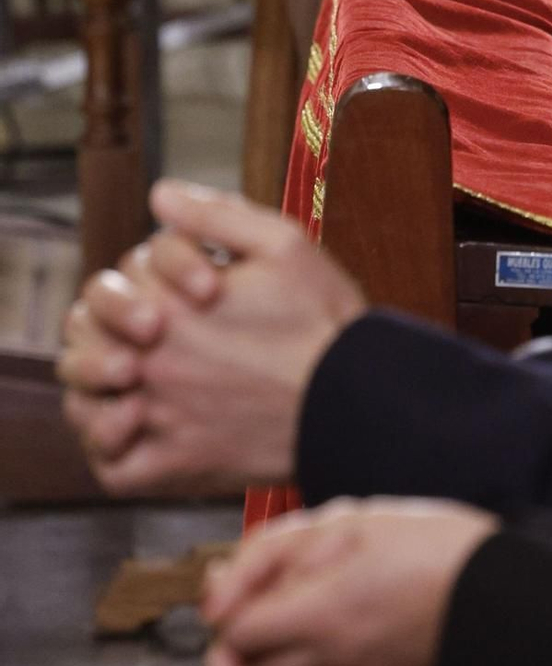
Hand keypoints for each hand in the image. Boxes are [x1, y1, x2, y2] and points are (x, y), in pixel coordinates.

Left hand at [58, 181, 364, 493]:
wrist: (355, 399)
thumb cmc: (324, 320)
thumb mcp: (283, 243)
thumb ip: (214, 214)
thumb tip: (160, 195)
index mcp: (169, 306)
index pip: (120, 278)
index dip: (149, 272)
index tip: (199, 285)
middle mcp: (152, 363)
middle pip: (84, 337)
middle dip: (106, 324)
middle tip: (147, 328)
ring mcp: (160, 417)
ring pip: (83, 405)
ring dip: (92, 387)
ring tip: (128, 378)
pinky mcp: (176, 465)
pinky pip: (112, 470)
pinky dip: (110, 451)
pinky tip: (135, 430)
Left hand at [202, 498, 498, 665]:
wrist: (497, 588)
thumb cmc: (426, 542)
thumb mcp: (345, 523)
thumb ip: (270, 556)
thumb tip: (214, 600)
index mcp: (315, 614)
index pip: (234, 636)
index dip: (229, 609)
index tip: (237, 588)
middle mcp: (327, 660)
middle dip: (249, 639)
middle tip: (265, 602)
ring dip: (278, 660)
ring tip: (300, 620)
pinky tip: (329, 656)